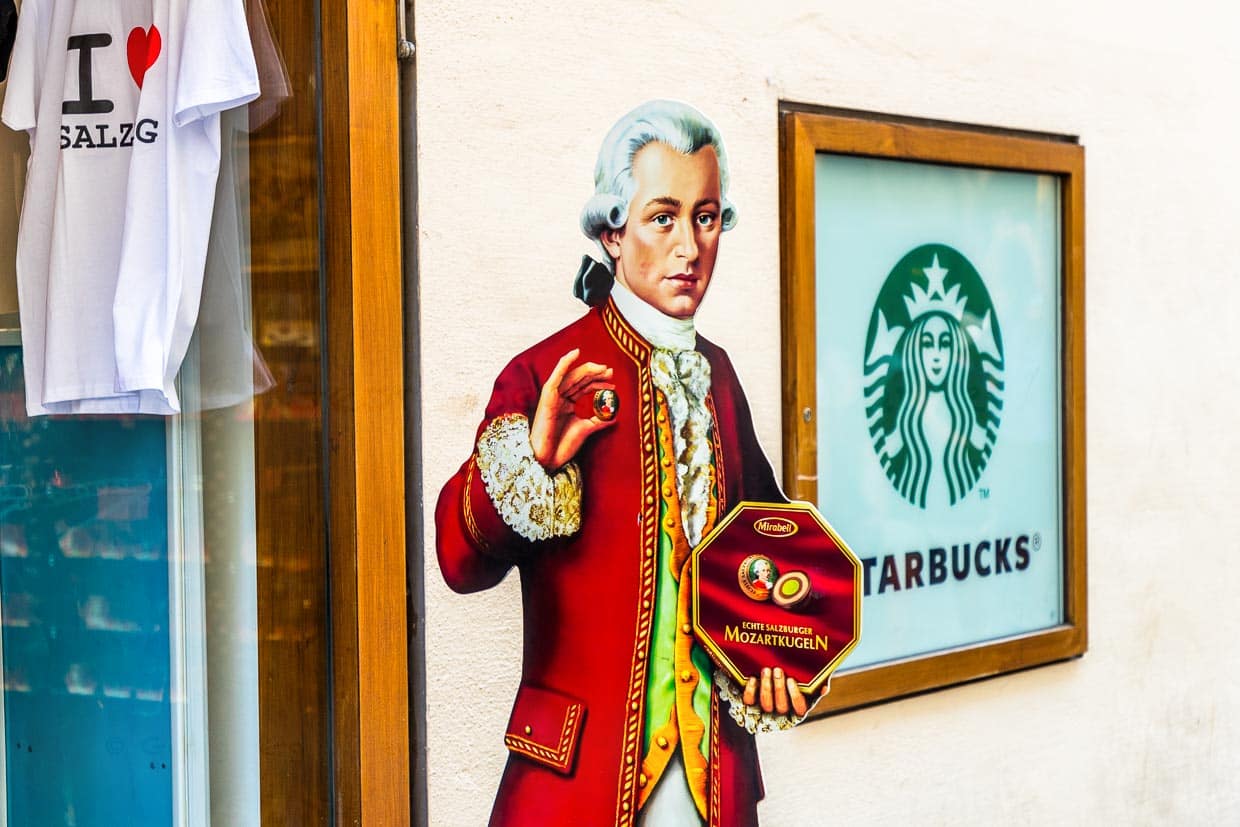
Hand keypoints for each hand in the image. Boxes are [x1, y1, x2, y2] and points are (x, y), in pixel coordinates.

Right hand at [529, 348, 616, 469]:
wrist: (548, 459)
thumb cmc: (563, 446)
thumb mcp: (586, 429)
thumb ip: (599, 420)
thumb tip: (614, 415)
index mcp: (567, 403)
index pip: (584, 387)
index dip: (599, 383)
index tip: (612, 383)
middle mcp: (560, 397)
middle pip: (579, 379)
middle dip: (595, 374)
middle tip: (610, 371)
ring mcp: (553, 396)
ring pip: (571, 376)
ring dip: (587, 370)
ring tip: (602, 368)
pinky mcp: (547, 397)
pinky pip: (556, 377)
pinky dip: (564, 363)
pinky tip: (575, 353)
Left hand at [743, 666, 829, 717]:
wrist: (765, 681)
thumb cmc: (790, 681)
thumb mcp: (804, 685)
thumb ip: (815, 685)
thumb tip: (824, 688)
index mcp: (798, 711)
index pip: (799, 709)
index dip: (795, 695)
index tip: (791, 680)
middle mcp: (782, 715)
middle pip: (782, 706)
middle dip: (779, 688)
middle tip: (777, 670)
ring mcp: (765, 713)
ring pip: (766, 704)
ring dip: (766, 686)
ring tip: (766, 670)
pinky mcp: (750, 707)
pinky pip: (749, 702)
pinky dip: (750, 690)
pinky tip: (752, 678)